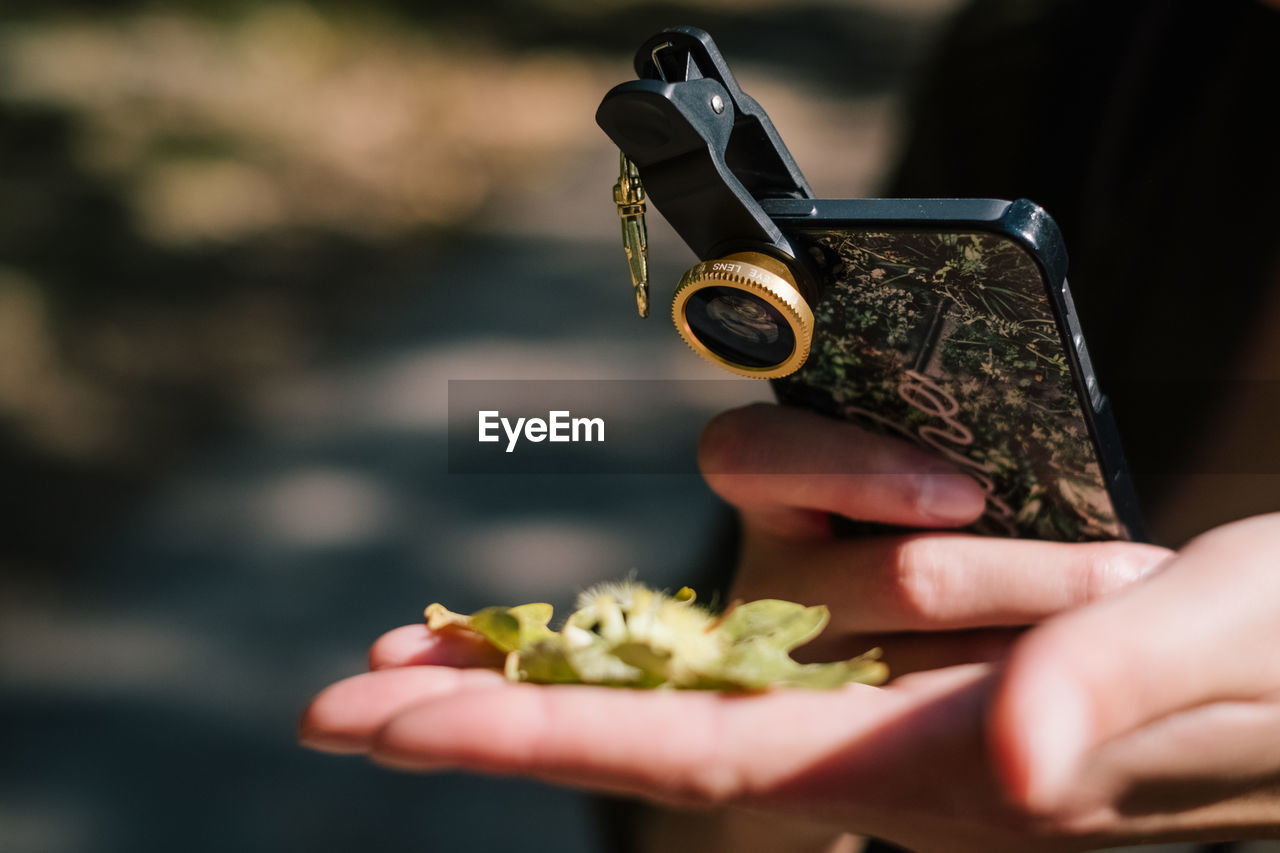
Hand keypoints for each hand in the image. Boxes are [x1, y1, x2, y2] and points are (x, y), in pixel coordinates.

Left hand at [300, 405, 1279, 850]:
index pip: (686, 750)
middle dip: (503, 699)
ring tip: (1046, 558)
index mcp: (929, 768)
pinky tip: (917, 544)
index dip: (529, 736)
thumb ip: (1113, 693)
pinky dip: (798, 546)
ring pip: (757, 601)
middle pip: (652, 706)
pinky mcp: (917, 629)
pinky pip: (818, 575)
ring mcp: (889, 682)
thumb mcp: (1232, 651)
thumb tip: (1004, 759)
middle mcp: (880, 736)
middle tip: (350, 690)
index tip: (379, 722)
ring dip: (793, 551)